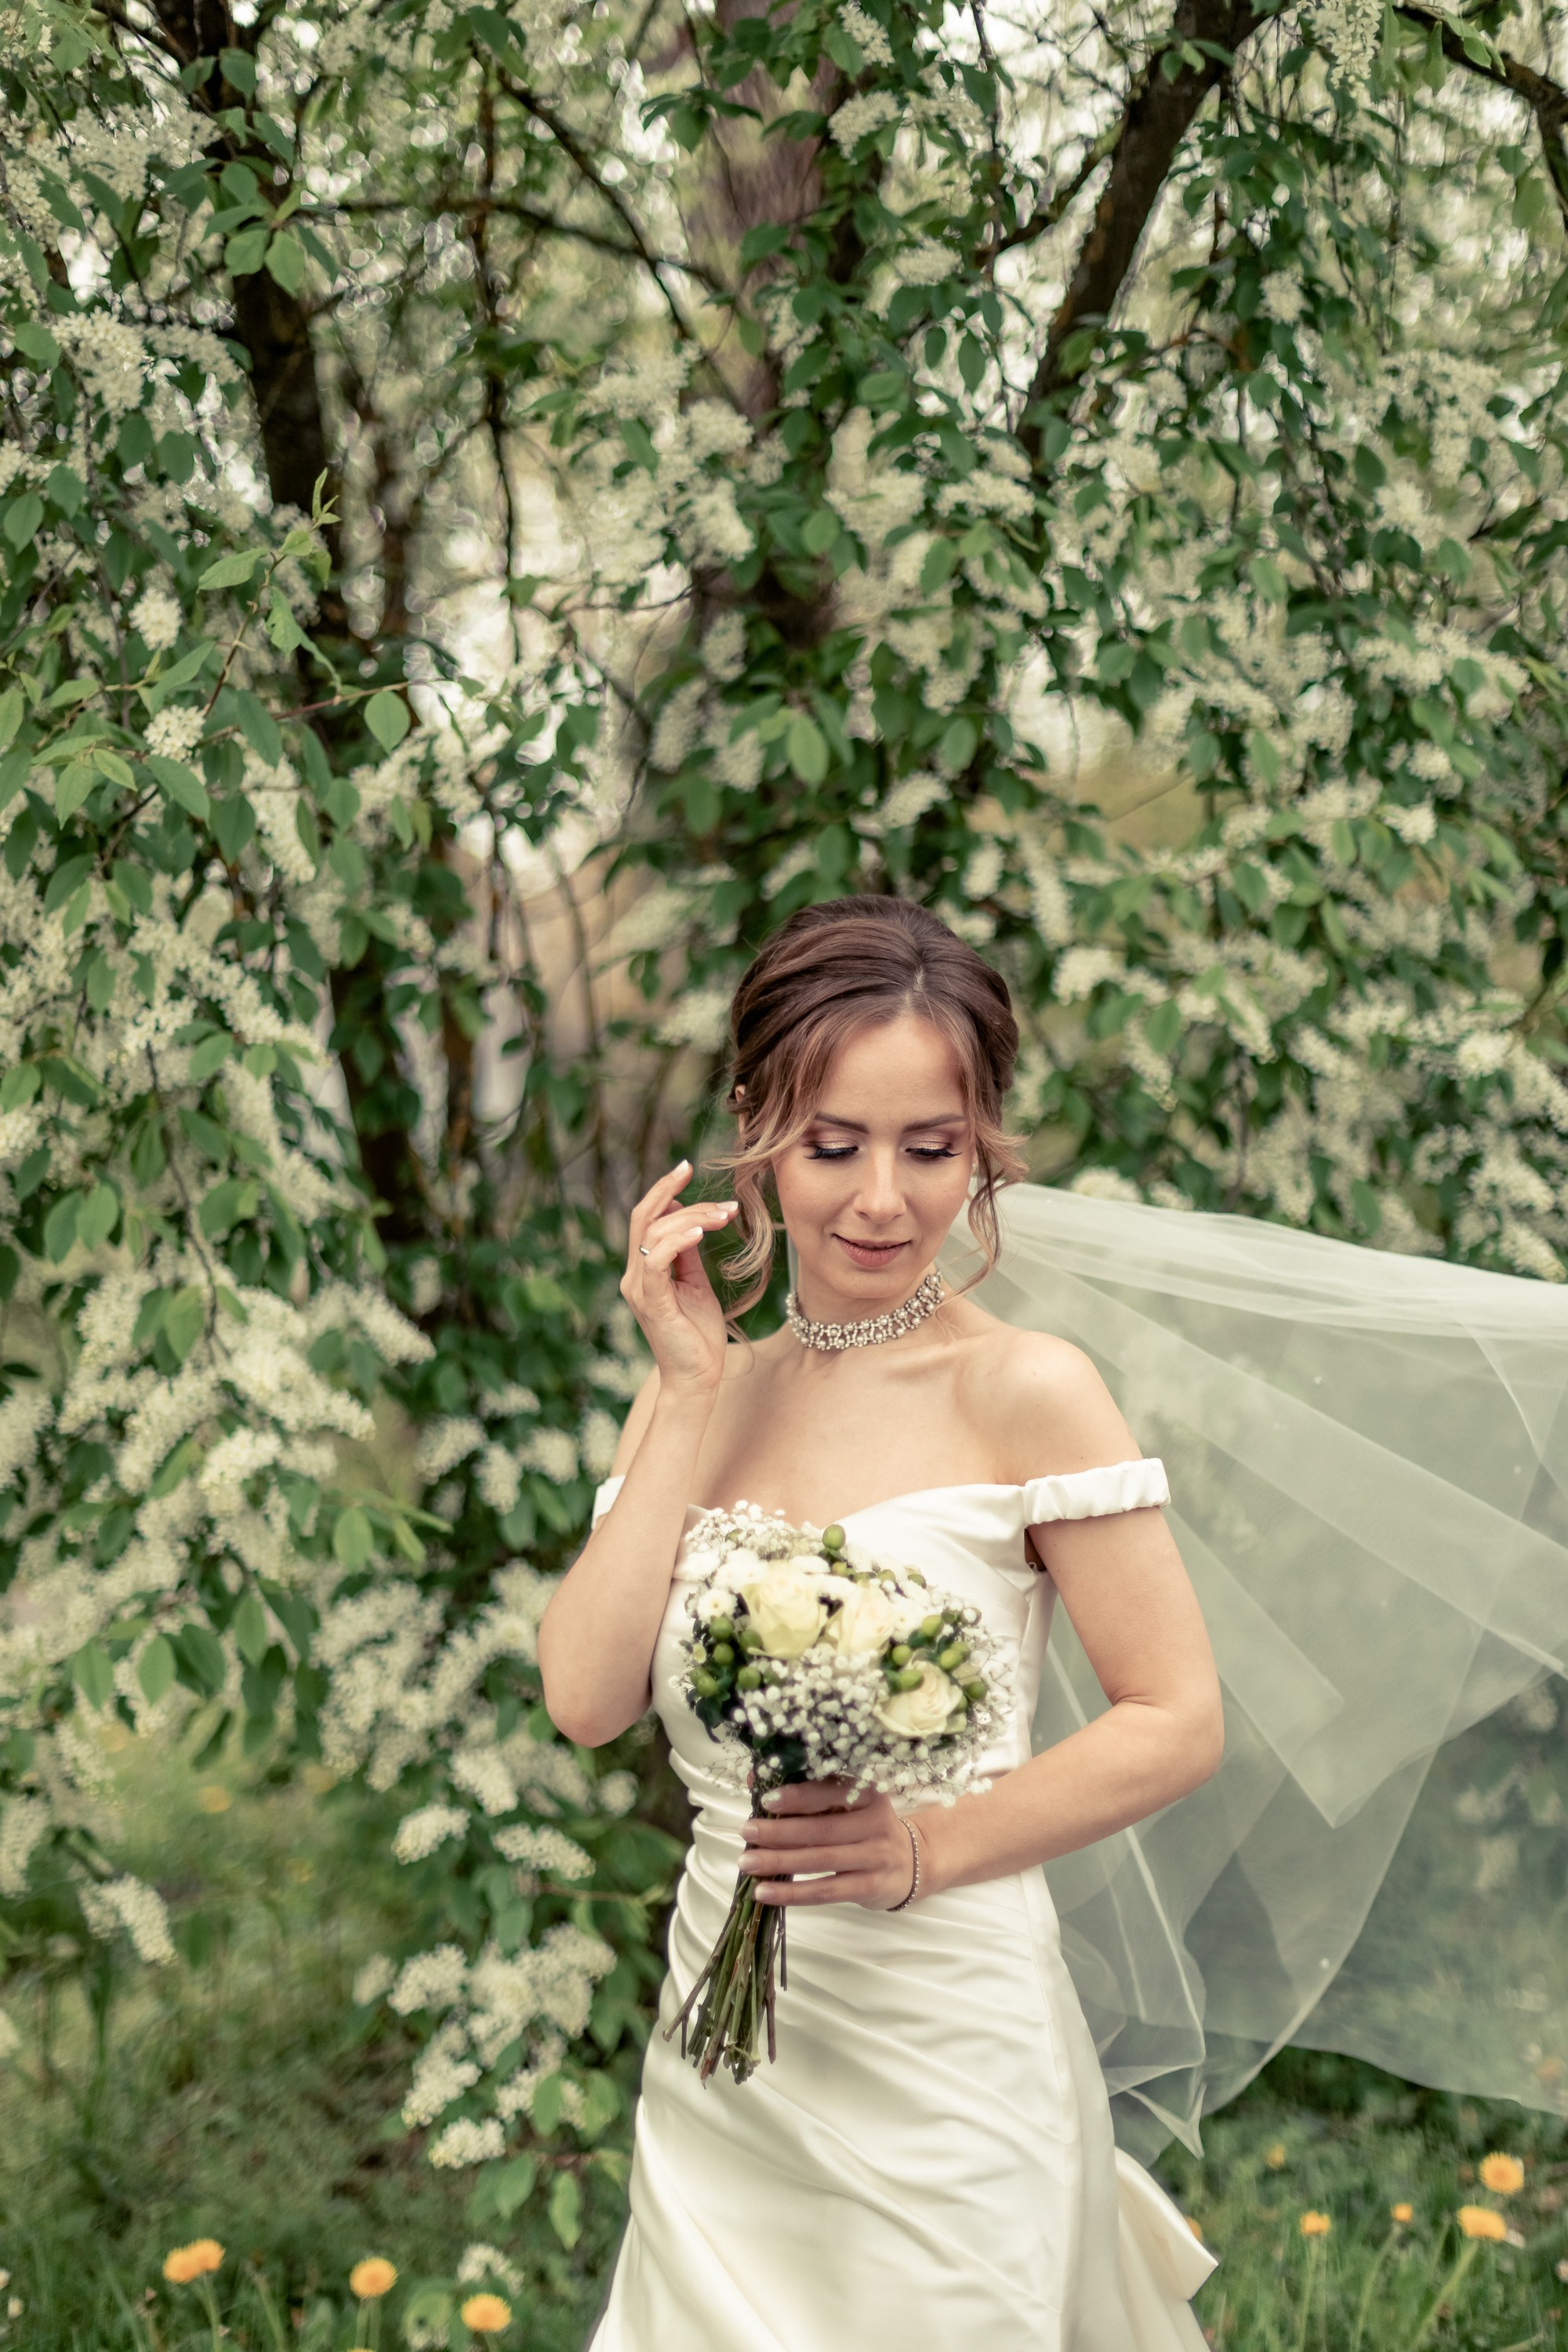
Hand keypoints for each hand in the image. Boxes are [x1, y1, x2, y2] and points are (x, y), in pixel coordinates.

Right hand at [620, 1160, 735, 1400]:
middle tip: (698, 1177)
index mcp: (643, 1269)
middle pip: (643, 1217)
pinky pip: (657, 1262)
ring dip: (689, 1217)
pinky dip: (677, 1241)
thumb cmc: (698, 1334)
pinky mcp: (653, 1303)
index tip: (685, 1167)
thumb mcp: (696, 1284)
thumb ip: (688, 1253)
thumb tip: (691, 1218)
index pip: (645, 1218)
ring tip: (723, 1215)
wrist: (697, 1378)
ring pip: (652, 1233)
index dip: (662, 1190)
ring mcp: (640, 1289)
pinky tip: (700, 1232)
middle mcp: (634, 1275)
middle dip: (669, 1191)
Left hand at [738, 1779, 922, 1910]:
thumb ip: (808, 1795)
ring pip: (820, 1860)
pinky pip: (826, 1891)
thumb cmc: (865, 1827)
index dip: (798, 1795)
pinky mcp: (871, 1886)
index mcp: (868, 1793)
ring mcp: (876, 1856)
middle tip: (746, 1831)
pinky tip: (765, 1893)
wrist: (912, 1863)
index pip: (831, 1791)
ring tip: (747, 1862)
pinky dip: (792, 1893)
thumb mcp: (848, 1805)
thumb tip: (755, 1779)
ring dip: (779, 1862)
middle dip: (779, 1831)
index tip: (766, 1799)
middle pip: (821, 1828)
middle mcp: (875, 1822)